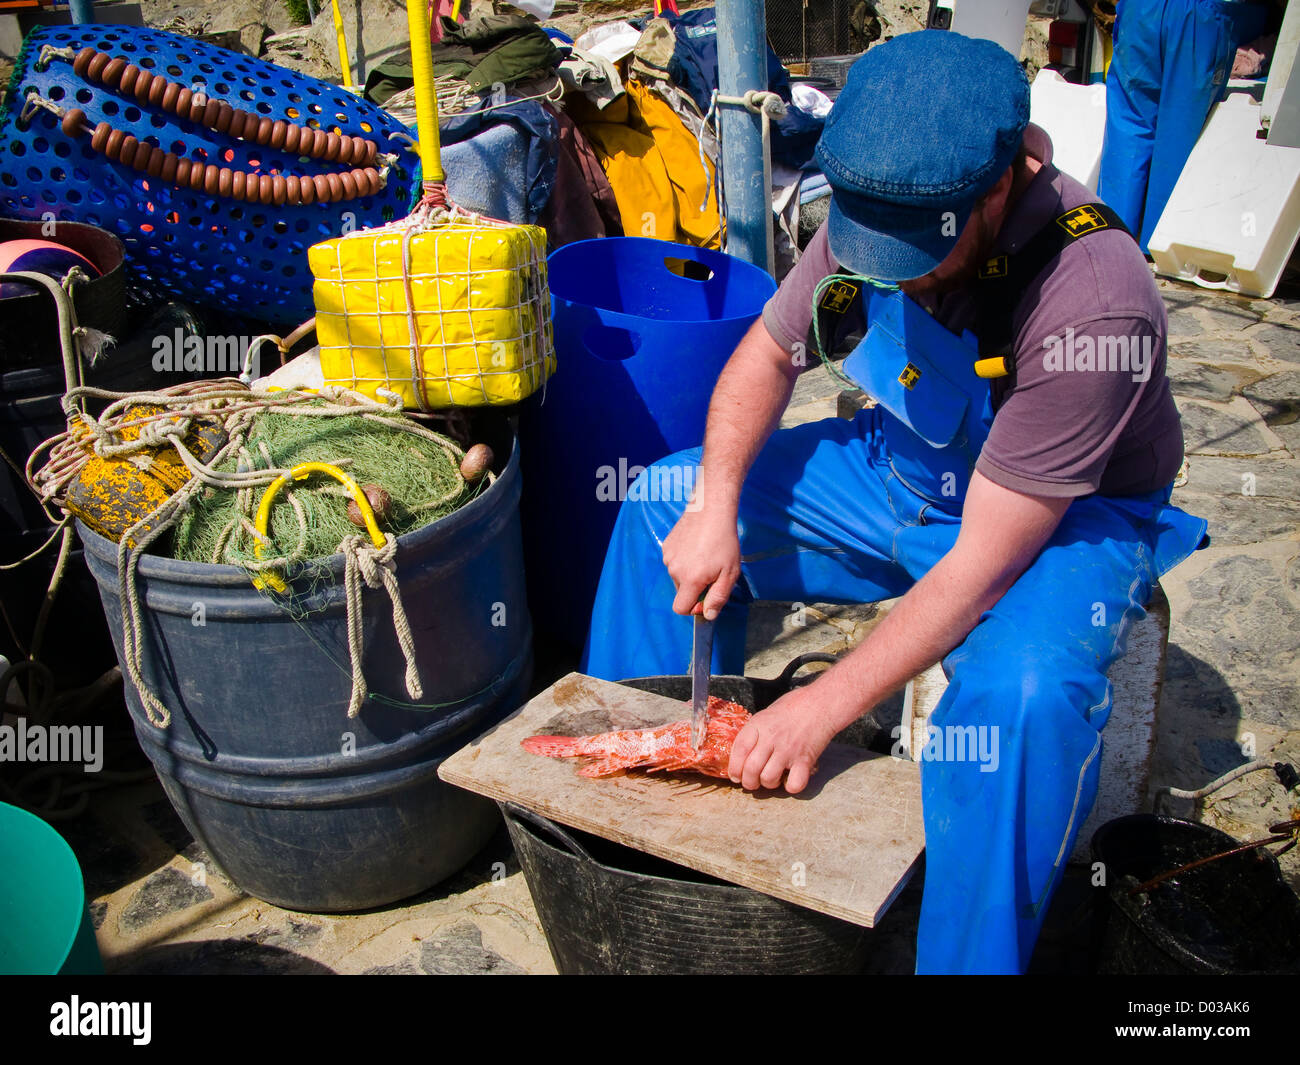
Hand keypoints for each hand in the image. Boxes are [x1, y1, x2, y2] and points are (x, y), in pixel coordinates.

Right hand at [661, 505, 740, 619]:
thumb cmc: (724, 542)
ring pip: (677, 576)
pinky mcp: (666, 546)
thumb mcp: (729, 573)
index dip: (693, 608)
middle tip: (712, 571)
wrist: (711, 510)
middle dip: (694, 588)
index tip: (705, 598)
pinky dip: (683, 560)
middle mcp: (674, 570)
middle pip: (681, 591)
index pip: (680, 609)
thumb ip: (718, 597)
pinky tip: (696, 547)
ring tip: (705, 555)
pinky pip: (673, 562)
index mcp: (690, 580)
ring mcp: (668, 557)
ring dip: (689, 573)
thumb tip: (708, 616)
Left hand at [727, 684, 838, 793]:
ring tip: (772, 778)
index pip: (739, 750)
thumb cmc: (792, 707)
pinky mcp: (805, 760)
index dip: (734, 767)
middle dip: (748, 782)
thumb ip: (754, 732)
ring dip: (768, 784)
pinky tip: (790, 780)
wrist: (820, 704)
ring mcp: (788, 750)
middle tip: (752, 782)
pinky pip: (794, 783)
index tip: (735, 775)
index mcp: (758, 725)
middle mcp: (771, 738)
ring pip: (768, 778)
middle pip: (751, 769)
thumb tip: (742, 754)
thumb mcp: (766, 714)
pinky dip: (791, 787)